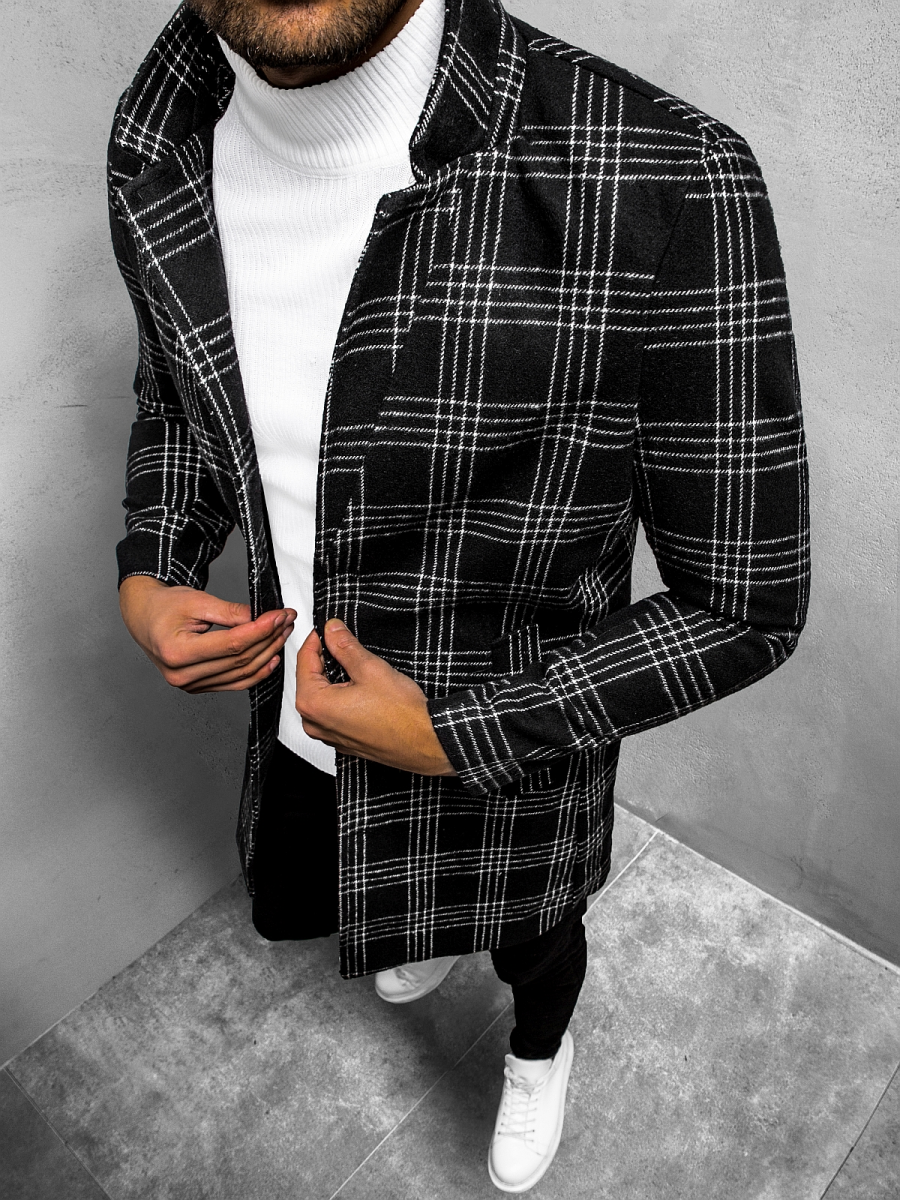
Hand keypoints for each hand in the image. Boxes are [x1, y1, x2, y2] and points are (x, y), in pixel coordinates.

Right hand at [119, 575, 295, 693]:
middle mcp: (181, 674)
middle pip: (239, 660)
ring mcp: (189, 684)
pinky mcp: (198, 686)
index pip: (231, 644)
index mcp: (177, 652)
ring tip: (282, 634)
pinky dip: (256, 673)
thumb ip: (230, 612)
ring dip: (267, 654)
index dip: (260, 630)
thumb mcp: (196, 601)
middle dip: (268, 639)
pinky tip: (271, 659)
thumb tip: (260, 619)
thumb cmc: (164, 606)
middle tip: (286, 621)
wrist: (144, 616)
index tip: (279, 616)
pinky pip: (234, 684)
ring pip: (240, 674)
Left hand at [296, 619, 455, 775]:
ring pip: (323, 696)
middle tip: (342, 642)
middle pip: (310, 679)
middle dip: (325, 659)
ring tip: (356, 665)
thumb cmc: (401, 715)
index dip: (317, 639)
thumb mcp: (370, 668)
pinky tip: (360, 688)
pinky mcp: (343, 741)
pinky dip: (342, 696)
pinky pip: (333, 712)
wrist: (425, 743)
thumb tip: (332, 631)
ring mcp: (328, 735)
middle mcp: (315, 723)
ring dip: (334, 678)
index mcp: (314, 704)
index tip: (327, 629)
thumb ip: (345, 646)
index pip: (304, 661)